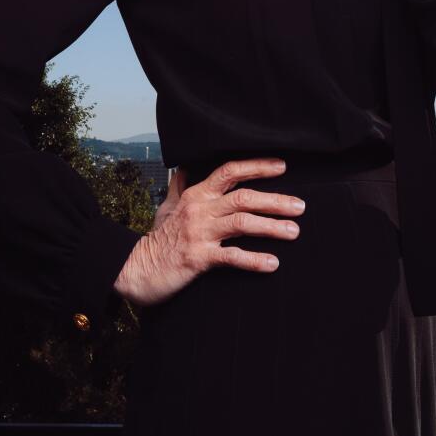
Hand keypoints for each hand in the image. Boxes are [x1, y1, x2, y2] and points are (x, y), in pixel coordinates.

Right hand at [111, 157, 306, 308]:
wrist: (136, 268)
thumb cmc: (156, 239)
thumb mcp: (166, 207)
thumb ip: (179, 186)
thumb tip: (184, 168)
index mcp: (196, 194)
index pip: (230, 171)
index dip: (257, 167)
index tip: (282, 167)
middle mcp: (200, 209)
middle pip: (244, 197)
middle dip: (275, 200)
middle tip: (300, 206)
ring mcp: (199, 233)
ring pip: (242, 223)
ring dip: (271, 227)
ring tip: (294, 232)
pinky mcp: (198, 258)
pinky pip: (232, 257)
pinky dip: (254, 259)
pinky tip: (272, 263)